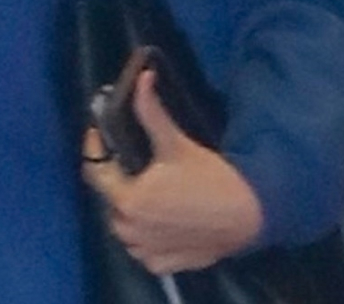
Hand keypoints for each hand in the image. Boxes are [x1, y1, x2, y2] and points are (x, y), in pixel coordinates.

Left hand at [80, 69, 264, 274]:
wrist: (249, 215)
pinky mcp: (163, 265)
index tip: (100, 132)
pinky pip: (142, 250)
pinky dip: (146, 237)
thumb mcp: (175, 143)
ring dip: (129, 210)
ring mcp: (146, 251)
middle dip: (116, 179)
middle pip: (110, 200)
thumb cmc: (210, 178)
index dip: (95, 148)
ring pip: (124, 227)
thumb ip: (151, 112)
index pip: (94, 172)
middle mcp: (130, 230)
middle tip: (131, 162)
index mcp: (128, 200)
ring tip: (147, 189)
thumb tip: (142, 78)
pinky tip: (161, 220)